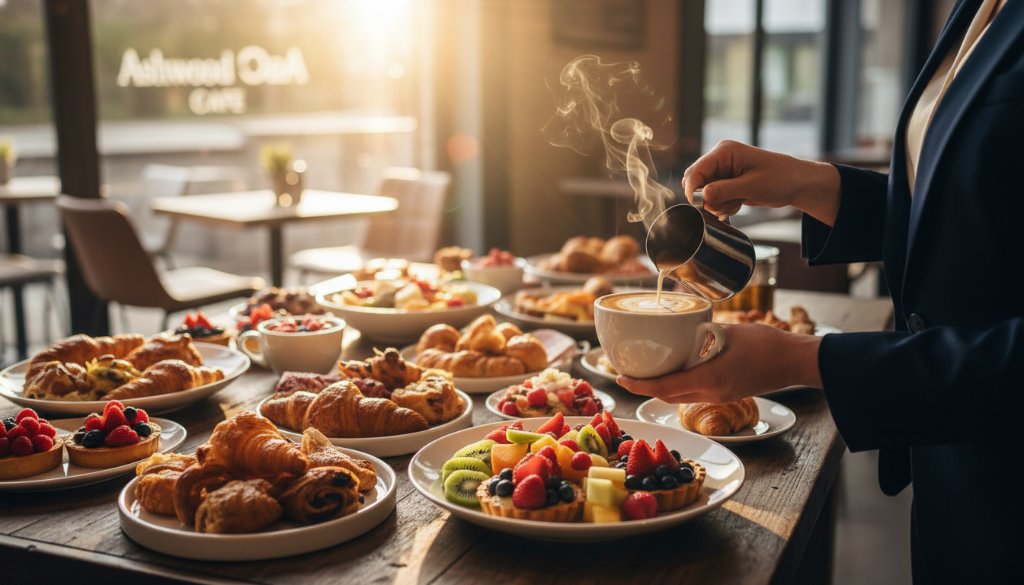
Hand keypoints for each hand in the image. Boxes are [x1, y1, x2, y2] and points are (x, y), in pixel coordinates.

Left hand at [616, 323, 823, 403]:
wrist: (796, 361)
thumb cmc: (767, 344)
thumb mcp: (728, 331)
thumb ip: (702, 333)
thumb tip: (681, 328)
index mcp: (709, 379)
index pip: (664, 388)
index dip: (638, 385)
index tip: (619, 377)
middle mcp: (712, 393)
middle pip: (668, 396)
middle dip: (644, 387)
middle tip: (626, 373)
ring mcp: (721, 396)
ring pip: (680, 397)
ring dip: (661, 387)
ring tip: (645, 372)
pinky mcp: (728, 394)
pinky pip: (695, 393)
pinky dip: (679, 385)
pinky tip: (675, 371)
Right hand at [683, 140, 841, 225]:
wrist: (798, 184)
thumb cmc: (780, 178)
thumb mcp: (752, 186)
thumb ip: (725, 191)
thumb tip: (702, 196)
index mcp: (724, 152)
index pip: (695, 171)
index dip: (693, 190)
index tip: (701, 206)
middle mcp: (720, 159)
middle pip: (696, 182)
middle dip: (706, 198)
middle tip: (724, 205)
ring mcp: (723, 172)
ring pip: (704, 193)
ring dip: (717, 203)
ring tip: (737, 203)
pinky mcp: (727, 183)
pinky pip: (714, 198)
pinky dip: (722, 205)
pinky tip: (738, 204)